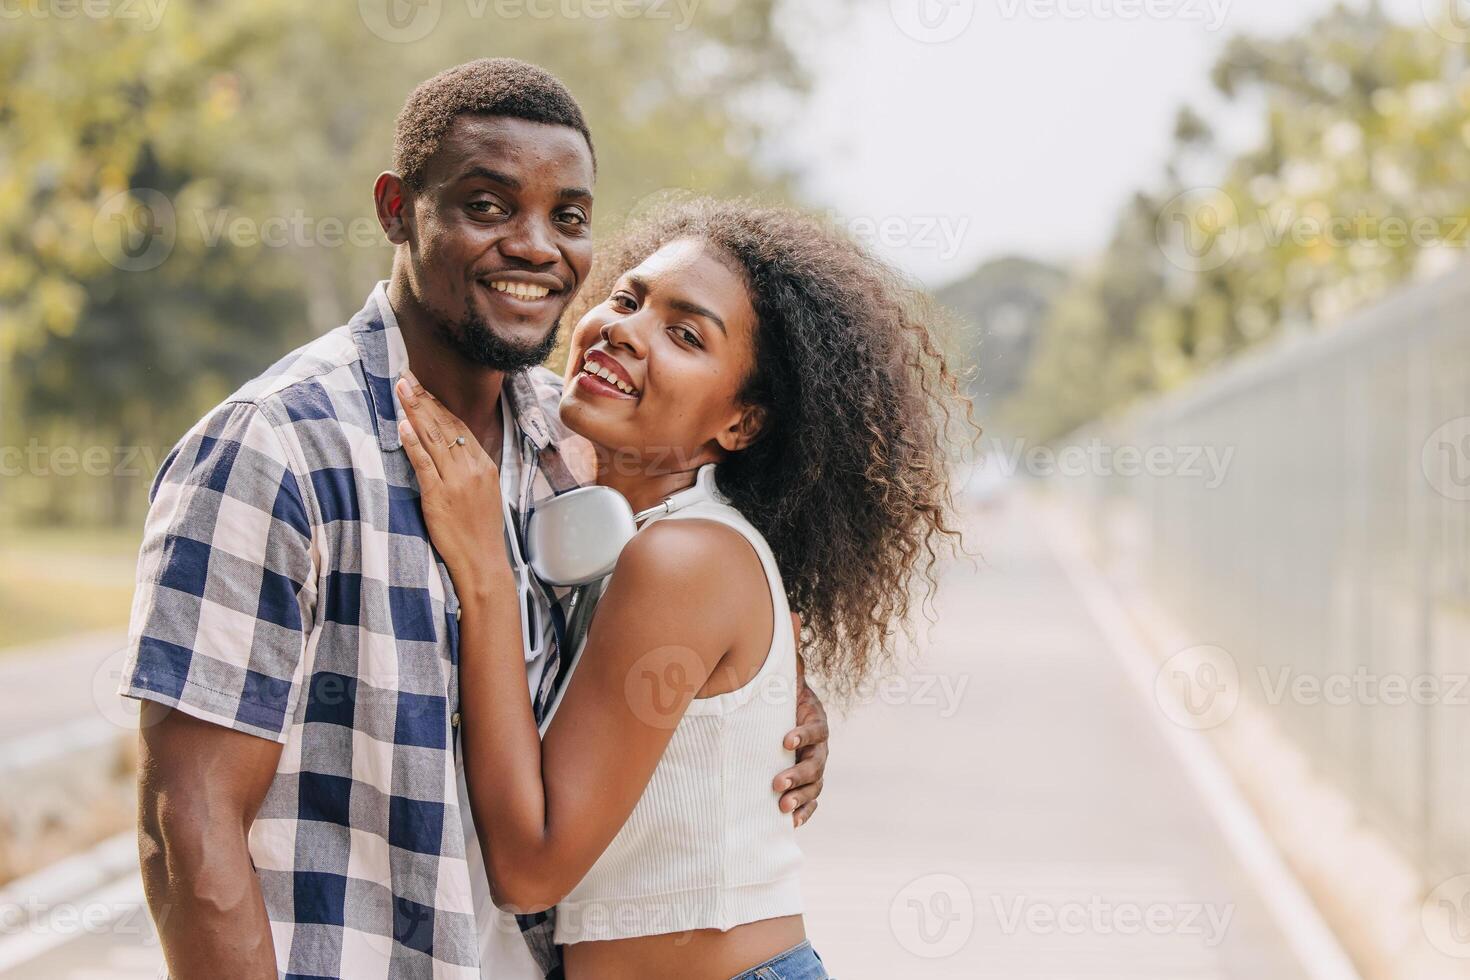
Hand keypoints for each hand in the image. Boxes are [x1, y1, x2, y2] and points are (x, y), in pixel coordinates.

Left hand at [396, 370, 507, 594]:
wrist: (484, 562)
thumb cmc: (481, 532)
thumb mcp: (484, 494)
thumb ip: (469, 470)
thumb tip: (451, 451)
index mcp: (484, 465)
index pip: (459, 427)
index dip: (439, 405)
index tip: (423, 387)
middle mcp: (472, 468)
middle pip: (445, 425)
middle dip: (424, 399)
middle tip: (406, 377)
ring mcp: (456, 481)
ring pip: (434, 438)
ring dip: (416, 411)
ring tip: (401, 389)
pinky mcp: (439, 496)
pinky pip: (424, 464)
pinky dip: (412, 443)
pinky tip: (402, 426)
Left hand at [774, 612, 827, 826]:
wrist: (780, 718)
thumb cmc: (780, 696)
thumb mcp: (783, 675)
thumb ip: (787, 651)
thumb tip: (794, 614)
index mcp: (814, 718)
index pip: (814, 728)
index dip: (802, 734)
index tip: (783, 741)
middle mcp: (819, 745)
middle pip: (817, 762)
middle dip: (799, 774)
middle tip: (776, 783)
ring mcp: (815, 766)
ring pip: (815, 785)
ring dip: (800, 797)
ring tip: (780, 808)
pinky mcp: (807, 785)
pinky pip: (812, 802)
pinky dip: (805, 813)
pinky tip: (792, 824)